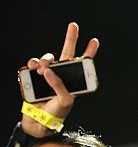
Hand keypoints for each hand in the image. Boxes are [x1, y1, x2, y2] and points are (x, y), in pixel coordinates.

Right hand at [22, 22, 99, 137]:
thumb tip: (50, 72)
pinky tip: (34, 68)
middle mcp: (61, 75)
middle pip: (66, 53)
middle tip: (74, 26)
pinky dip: (33, 63)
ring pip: (48, 58)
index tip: (94, 41)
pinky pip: (33, 63)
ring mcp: (47, 74)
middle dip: (70, 38)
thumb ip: (60, 86)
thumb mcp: (65, 100)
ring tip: (43, 70)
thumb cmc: (56, 112)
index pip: (82, 64)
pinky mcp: (35, 75)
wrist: (39, 120)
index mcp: (73, 81)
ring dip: (45, 60)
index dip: (88, 53)